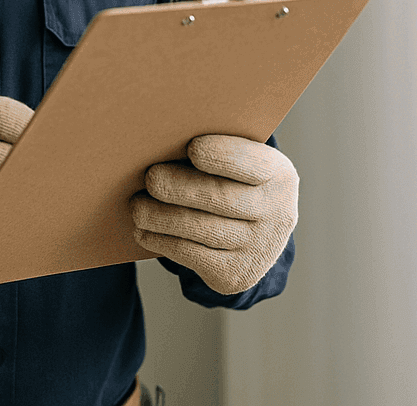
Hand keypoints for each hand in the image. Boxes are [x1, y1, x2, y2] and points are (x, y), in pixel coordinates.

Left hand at [130, 134, 297, 295]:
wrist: (254, 233)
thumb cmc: (233, 181)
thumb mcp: (242, 161)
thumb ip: (215, 149)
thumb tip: (162, 143)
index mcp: (279, 175)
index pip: (252, 164)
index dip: (223, 156)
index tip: (193, 148)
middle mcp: (276, 214)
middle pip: (220, 198)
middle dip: (179, 188)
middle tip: (150, 178)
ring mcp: (257, 249)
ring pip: (199, 229)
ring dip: (160, 216)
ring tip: (137, 207)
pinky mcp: (233, 275)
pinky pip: (190, 255)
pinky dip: (161, 241)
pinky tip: (144, 230)